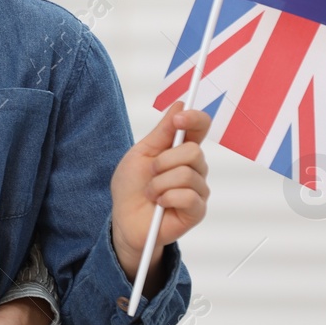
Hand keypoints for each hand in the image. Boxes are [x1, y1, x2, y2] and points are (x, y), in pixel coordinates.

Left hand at [110, 102, 210, 282]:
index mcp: (180, 150)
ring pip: (186, 173)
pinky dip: (166, 198)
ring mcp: (198, 189)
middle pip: (193, 150)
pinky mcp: (197, 210)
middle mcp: (195, 167)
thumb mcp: (141, 154)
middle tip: (151, 173)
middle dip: (163, 161)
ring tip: (152, 193)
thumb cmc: (132, 187)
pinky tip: (160, 204)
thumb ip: (162, 131)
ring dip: (159, 183)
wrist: (125, 219)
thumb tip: (180, 104)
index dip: (194, 118)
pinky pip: (188, 196)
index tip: (179, 118)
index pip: (200, 127)